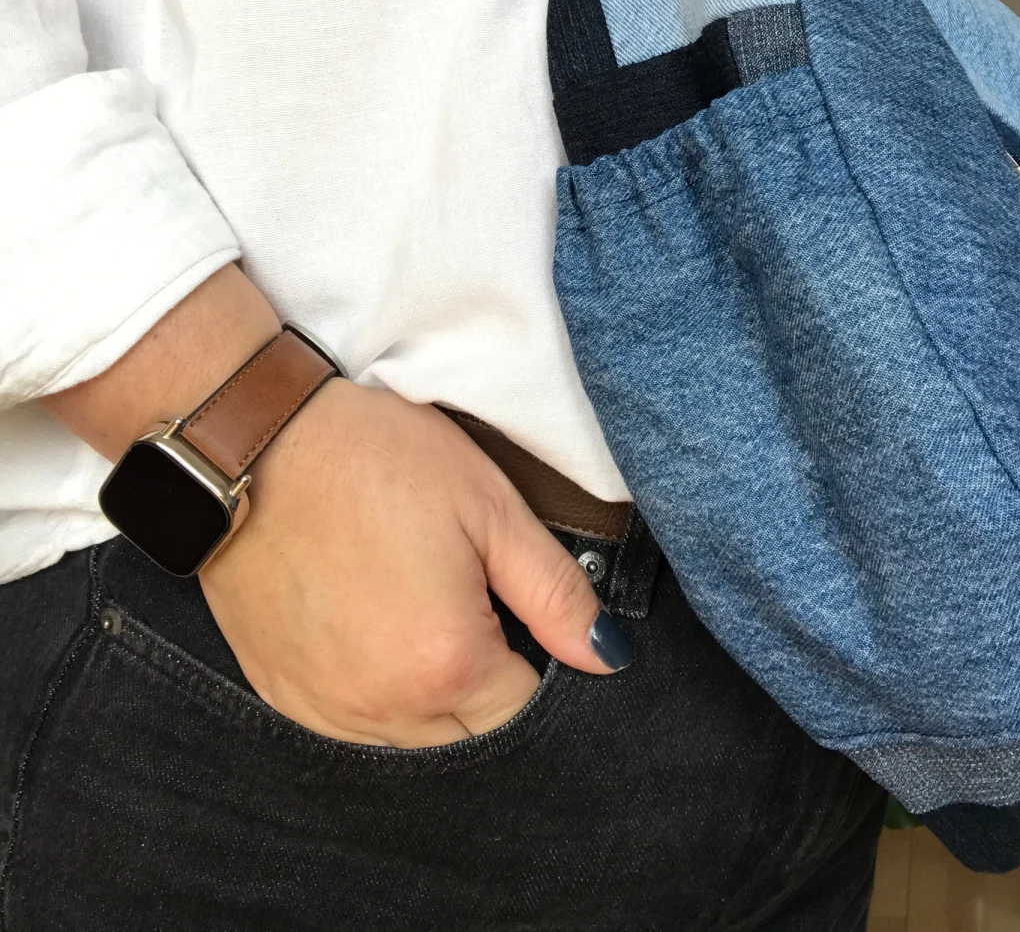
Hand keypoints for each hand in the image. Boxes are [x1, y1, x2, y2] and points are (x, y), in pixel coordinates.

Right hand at [198, 379, 629, 747]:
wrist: (252, 441)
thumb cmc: (374, 458)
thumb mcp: (487, 506)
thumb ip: (555, 592)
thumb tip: (608, 655)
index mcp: (445, 664)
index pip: (525, 709)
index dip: (535, 657)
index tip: (513, 603)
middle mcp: (383, 709)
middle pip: (469, 734)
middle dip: (486, 682)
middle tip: (465, 597)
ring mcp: (323, 710)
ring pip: (410, 739)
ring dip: (430, 692)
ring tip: (415, 605)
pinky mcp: (281, 694)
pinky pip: (351, 727)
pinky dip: (374, 692)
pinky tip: (370, 624)